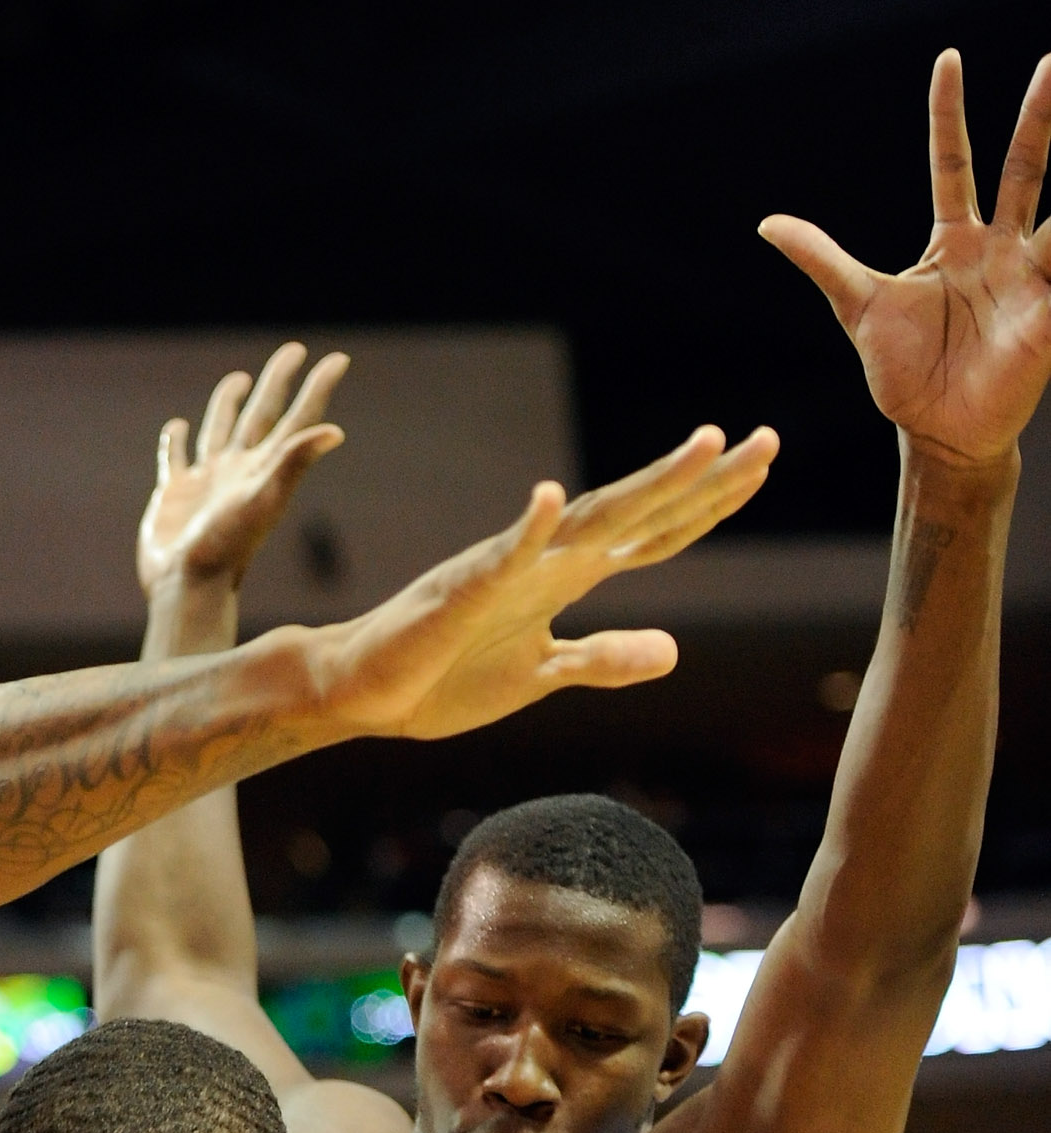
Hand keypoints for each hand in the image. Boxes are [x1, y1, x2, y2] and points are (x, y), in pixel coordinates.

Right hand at [138, 344, 348, 600]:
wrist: (186, 586)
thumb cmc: (227, 546)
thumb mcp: (265, 500)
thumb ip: (295, 461)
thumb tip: (336, 431)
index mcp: (263, 467)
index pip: (296, 419)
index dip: (317, 388)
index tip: (338, 359)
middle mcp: (238, 470)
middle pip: (261, 415)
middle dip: (277, 382)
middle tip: (293, 349)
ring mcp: (207, 481)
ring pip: (220, 430)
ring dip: (229, 404)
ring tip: (239, 379)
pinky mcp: (175, 494)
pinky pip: (176, 458)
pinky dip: (175, 441)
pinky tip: (177, 428)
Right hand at [300, 421, 777, 742]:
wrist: (364, 692)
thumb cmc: (443, 678)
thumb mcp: (543, 675)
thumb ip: (605, 660)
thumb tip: (675, 650)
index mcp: (567, 578)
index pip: (653, 535)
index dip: (708, 504)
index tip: (760, 467)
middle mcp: (547, 561)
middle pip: (641, 513)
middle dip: (705, 481)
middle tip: (768, 440)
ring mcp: (506, 572)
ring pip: (590, 520)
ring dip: (649, 484)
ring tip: (704, 445)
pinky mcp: (460, 593)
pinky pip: (497, 560)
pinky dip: (526, 531)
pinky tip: (548, 497)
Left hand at [763, 50, 1050, 469]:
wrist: (936, 434)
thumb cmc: (904, 373)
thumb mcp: (859, 307)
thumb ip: (822, 261)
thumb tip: (767, 224)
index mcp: (954, 241)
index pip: (954, 161)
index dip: (948, 115)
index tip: (948, 60)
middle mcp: (998, 248)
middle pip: (1024, 167)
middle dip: (1039, 116)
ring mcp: (1029, 278)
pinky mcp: (1049, 316)